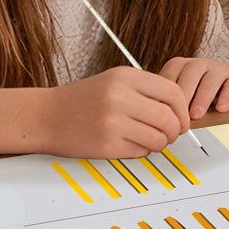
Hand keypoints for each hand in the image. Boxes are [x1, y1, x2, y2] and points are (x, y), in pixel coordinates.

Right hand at [46, 67, 191, 157]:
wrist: (45, 116)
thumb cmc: (83, 99)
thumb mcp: (115, 80)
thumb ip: (146, 89)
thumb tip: (180, 108)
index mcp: (125, 77)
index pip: (172, 93)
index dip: (182, 109)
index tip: (182, 118)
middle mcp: (120, 97)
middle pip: (169, 118)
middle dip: (175, 130)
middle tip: (170, 134)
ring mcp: (113, 122)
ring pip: (158, 138)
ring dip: (161, 143)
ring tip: (151, 140)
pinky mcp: (106, 145)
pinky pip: (141, 151)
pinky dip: (143, 151)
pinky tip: (133, 144)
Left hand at [159, 57, 228, 118]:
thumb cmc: (200, 95)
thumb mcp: (183, 97)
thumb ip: (170, 103)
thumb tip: (156, 119)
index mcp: (181, 66)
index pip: (170, 75)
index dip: (167, 94)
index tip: (165, 113)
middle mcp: (199, 64)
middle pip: (190, 73)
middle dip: (184, 95)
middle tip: (180, 116)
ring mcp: (219, 69)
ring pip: (210, 78)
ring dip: (202, 97)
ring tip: (197, 114)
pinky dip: (226, 97)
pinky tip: (221, 108)